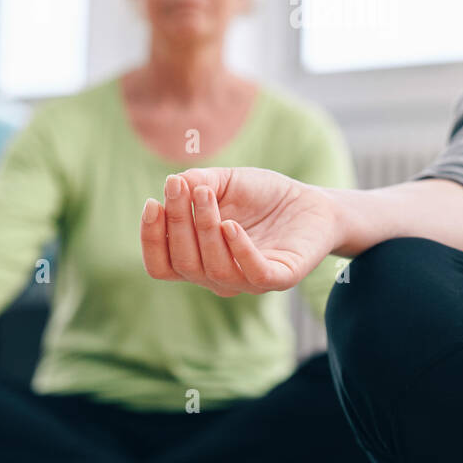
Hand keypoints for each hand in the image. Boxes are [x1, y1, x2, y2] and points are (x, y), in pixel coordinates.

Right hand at [141, 167, 340, 296]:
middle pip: (184, 264)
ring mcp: (249, 281)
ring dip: (204, 228)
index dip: (151, 239)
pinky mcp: (280, 277)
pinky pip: (254, 273)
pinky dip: (239, 250)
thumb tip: (174, 183)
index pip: (162, 265)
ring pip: (214, 268)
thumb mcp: (225, 182)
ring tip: (206, 195)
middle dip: (177, 223)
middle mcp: (219, 277)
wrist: (311, 201)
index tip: (153, 202)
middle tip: (180, 186)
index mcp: (199, 259)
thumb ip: (198, 182)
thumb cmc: (263, 196)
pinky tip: (231, 225)